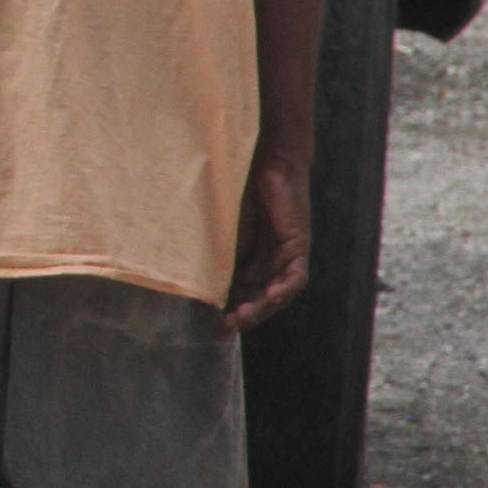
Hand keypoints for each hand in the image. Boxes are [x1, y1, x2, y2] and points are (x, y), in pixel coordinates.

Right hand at [220, 156, 310, 335]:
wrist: (262, 158)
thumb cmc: (236, 187)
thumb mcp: (220, 226)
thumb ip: (214, 251)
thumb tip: (189, 276)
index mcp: (248, 256)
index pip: (240, 292)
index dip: (228, 309)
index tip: (211, 324)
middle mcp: (268, 261)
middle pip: (257, 298)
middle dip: (242, 315)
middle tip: (222, 329)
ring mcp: (285, 255)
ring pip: (276, 294)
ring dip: (259, 308)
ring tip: (239, 318)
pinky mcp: (298, 247)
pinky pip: (294, 279)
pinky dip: (281, 291)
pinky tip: (267, 299)